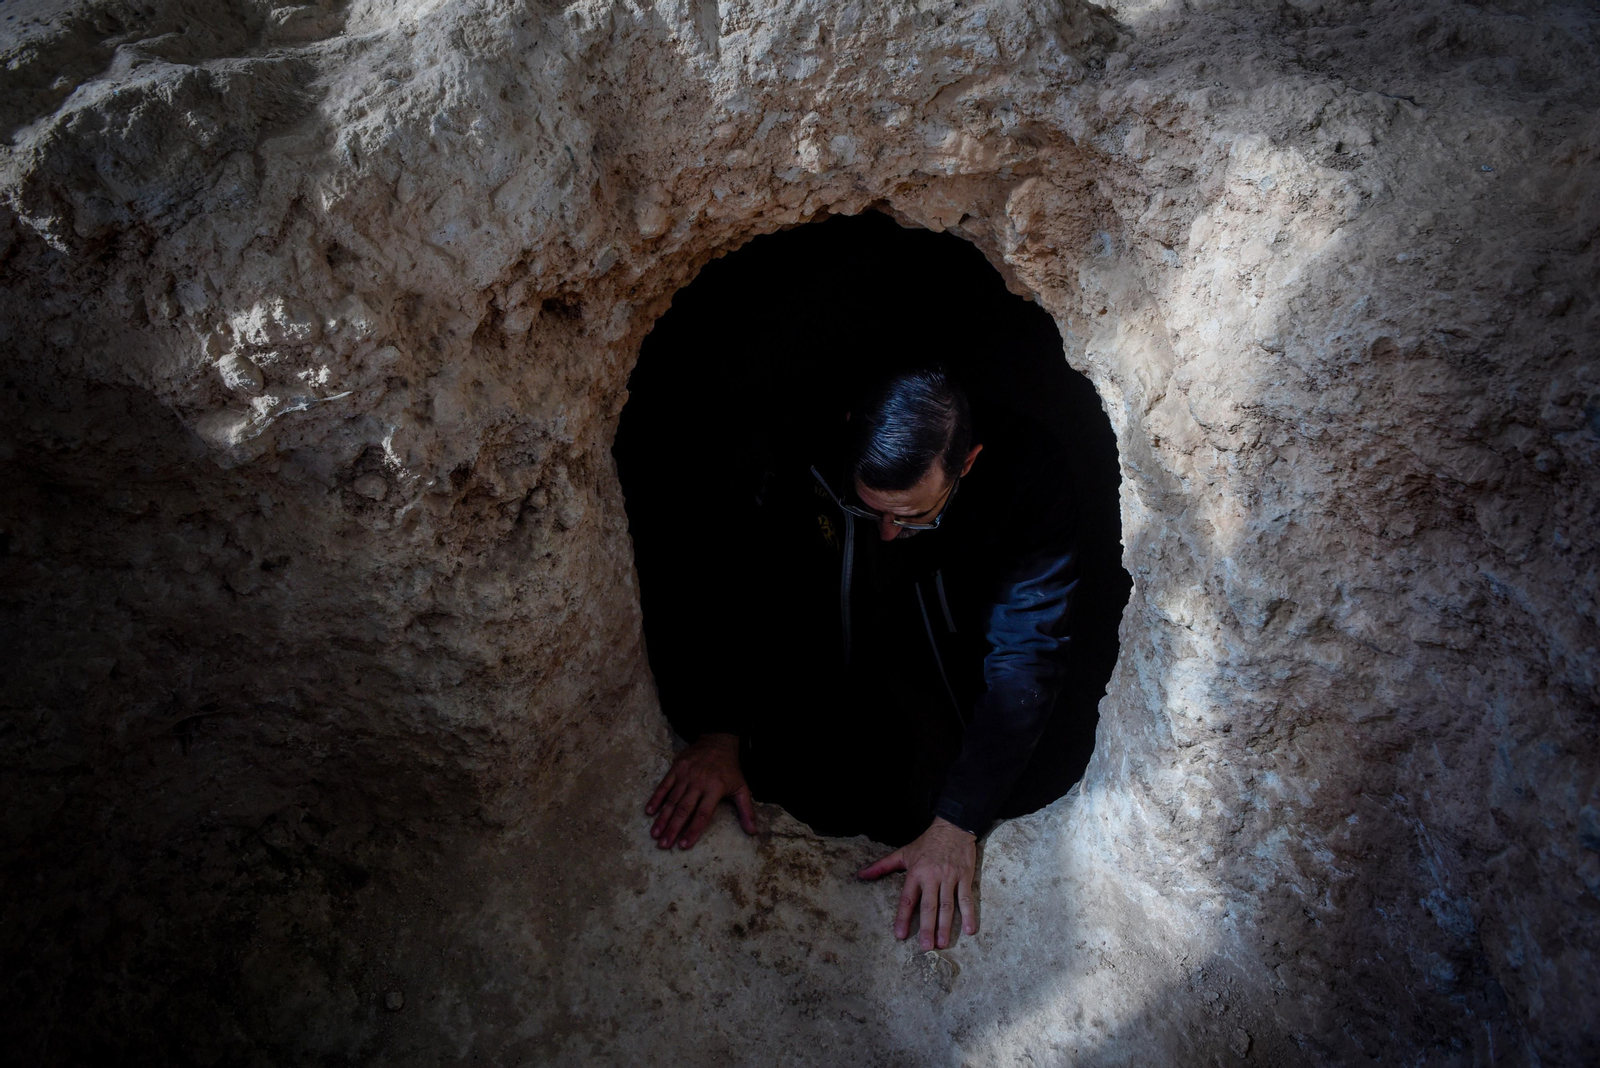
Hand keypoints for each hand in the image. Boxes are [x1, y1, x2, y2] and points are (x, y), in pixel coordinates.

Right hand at [645, 732, 756, 849]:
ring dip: (662, 818)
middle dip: (672, 828)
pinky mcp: (676, 768)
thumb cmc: (730, 768)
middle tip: (663, 845)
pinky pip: (664, 785)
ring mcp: (686, 775)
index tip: (683, 845)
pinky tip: (649, 812)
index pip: (703, 814)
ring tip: (655, 834)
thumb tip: (753, 832)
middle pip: (684, 810)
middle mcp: (699, 783)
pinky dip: (656, 798)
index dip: (693, 830)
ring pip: (672, 800)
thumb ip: (747, 811)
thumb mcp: (742, 787)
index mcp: (715, 789)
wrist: (718, 740)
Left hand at [857, 817, 976, 948]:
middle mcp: (932, 876)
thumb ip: (882, 866)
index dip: (903, 917)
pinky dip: (969, 914)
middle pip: (929, 906)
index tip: (899, 935)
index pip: (907, 899)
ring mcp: (950, 877)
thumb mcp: (903, 853)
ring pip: (947, 905)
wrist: (952, 827)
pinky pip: (966, 898)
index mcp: (916, 873)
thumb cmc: (926, 843)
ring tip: (943, 943)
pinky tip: (969, 930)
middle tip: (925, 947)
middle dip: (927, 927)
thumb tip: (861, 874)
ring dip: (946, 926)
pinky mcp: (965, 877)